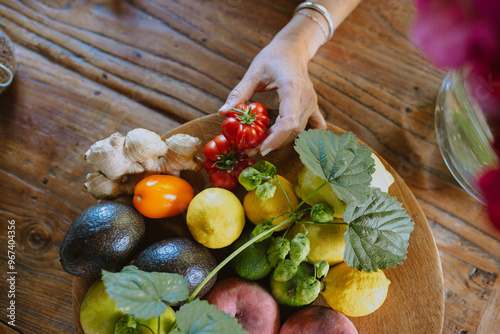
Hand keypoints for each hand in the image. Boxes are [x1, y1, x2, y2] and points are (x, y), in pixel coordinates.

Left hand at [218, 36, 326, 155]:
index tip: (262, 149)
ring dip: (281, 139)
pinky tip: (286, 139)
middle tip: (252, 149)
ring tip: (260, 143)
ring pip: (300, 130)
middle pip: (293, 129)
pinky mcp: (312, 106)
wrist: (293, 48)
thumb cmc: (272, 57)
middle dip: (273, 142)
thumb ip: (239, 93)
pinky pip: (312, 126)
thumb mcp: (253, 72)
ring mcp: (311, 103)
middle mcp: (306, 98)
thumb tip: (222, 113)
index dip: (276, 138)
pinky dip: (300, 135)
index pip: (289, 120)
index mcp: (292, 88)